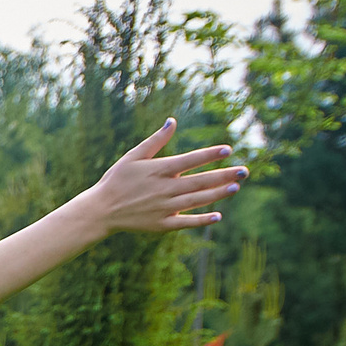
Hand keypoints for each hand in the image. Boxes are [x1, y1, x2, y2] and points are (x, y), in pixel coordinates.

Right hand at [86, 120, 245, 234]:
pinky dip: (202, 220)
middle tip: (244, 171)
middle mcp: (164, 189)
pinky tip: (217, 215)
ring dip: (218, 194)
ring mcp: (164, 208)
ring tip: (236, 187)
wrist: (100, 210)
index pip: (189, 160)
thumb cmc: (117, 180)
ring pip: (197, 200)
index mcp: (158, 170)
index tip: (228, 150)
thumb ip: (156, 141)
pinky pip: (186, 222)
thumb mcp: (133, 157)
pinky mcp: (162, 224)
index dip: (209, 154)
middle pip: (200, 181)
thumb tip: (172, 121)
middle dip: (223, 175)